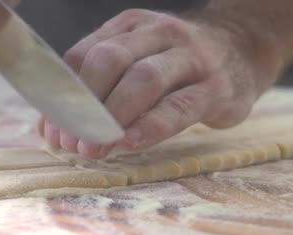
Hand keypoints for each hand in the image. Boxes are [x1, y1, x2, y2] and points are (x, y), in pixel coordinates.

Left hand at [39, 9, 270, 159]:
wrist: (243, 50)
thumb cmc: (176, 67)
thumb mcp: (135, 62)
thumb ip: (96, 90)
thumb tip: (49, 130)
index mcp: (129, 27)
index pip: (84, 56)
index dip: (63, 96)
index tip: (53, 131)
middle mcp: (158, 34)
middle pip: (109, 60)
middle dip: (85, 105)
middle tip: (72, 143)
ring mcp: (190, 57)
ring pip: (143, 79)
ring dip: (113, 117)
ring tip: (95, 149)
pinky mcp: (217, 87)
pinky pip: (179, 105)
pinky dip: (152, 126)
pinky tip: (132, 143)